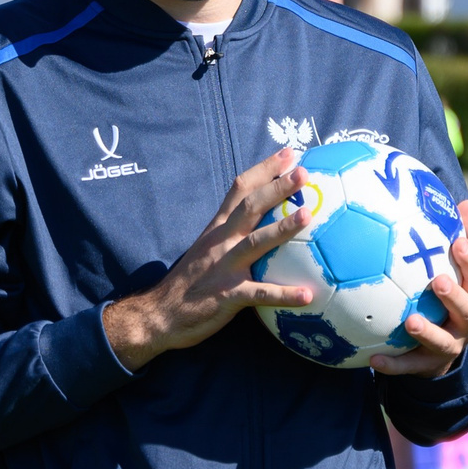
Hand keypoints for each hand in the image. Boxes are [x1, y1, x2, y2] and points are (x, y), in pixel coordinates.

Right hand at [99, 148, 315, 368]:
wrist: (160, 315)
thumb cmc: (188, 284)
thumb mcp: (206, 249)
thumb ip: (230, 235)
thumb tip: (262, 225)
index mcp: (218, 228)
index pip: (241, 189)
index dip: (265, 169)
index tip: (289, 154)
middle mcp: (221, 242)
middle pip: (250, 207)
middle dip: (276, 187)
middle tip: (303, 172)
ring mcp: (224, 267)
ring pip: (256, 242)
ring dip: (282, 228)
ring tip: (308, 216)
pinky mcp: (227, 295)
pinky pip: (259, 294)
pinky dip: (283, 294)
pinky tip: (308, 295)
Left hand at [372, 200, 467, 378]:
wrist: (442, 350)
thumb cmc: (447, 298)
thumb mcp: (456, 271)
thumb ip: (461, 240)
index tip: (457, 242)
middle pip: (467, 310)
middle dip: (455, 297)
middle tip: (438, 282)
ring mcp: (449, 346)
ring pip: (442, 342)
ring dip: (427, 332)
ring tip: (411, 322)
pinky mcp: (428, 365)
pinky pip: (409, 366)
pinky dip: (393, 365)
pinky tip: (373, 360)